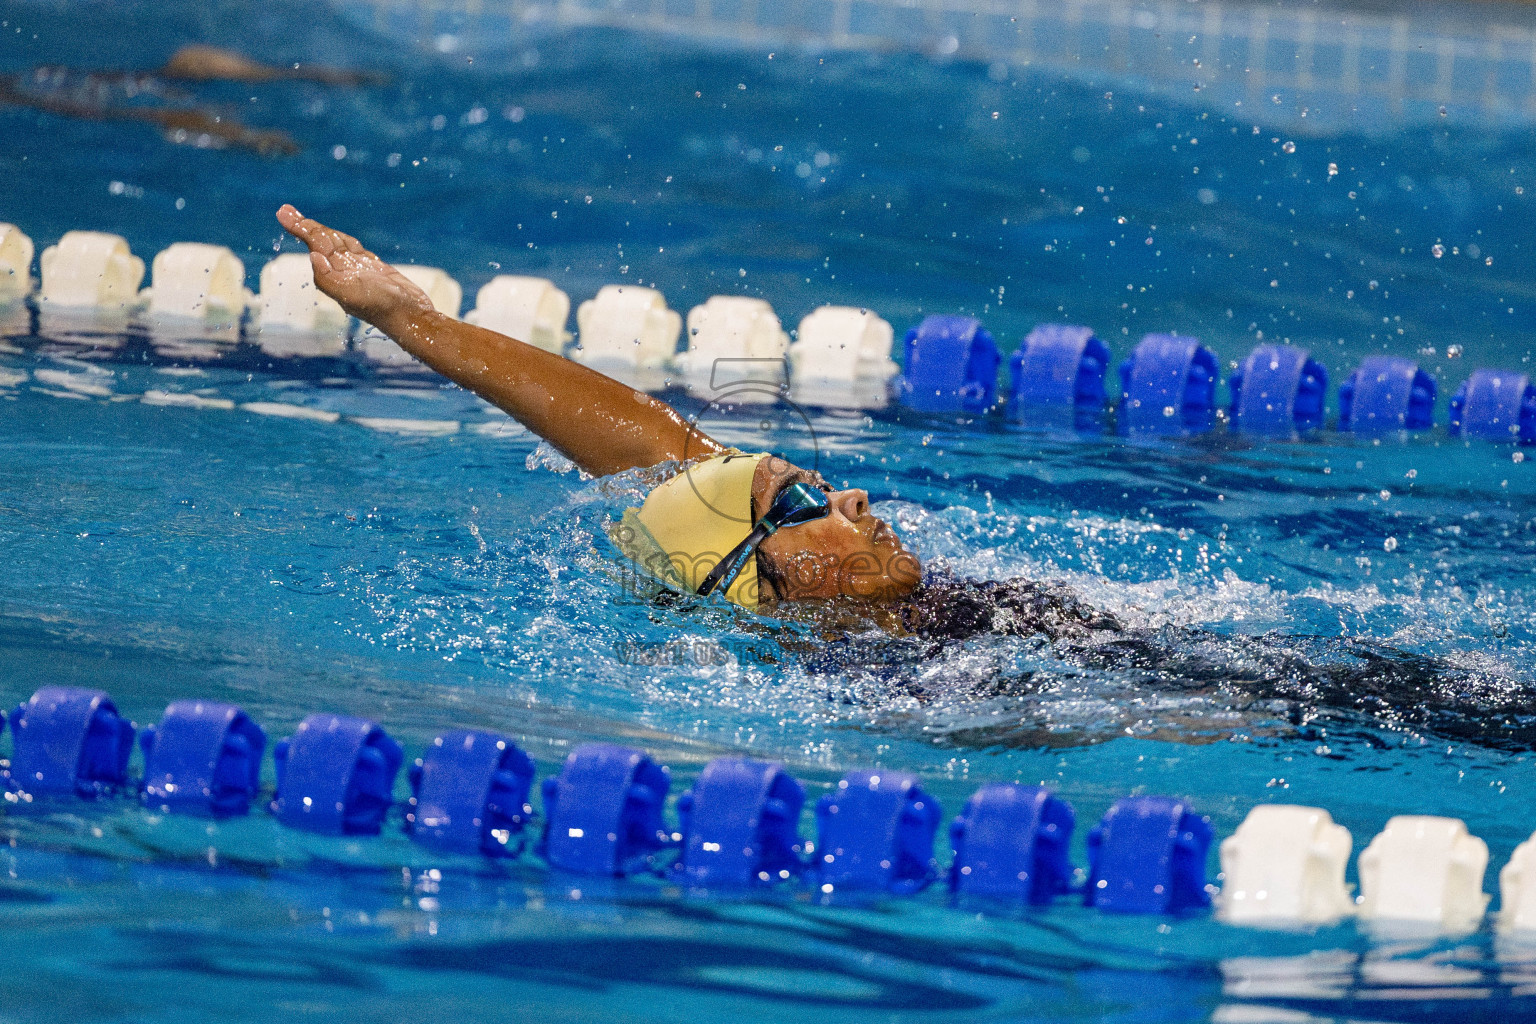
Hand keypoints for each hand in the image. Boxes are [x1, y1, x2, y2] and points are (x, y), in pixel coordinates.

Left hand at [276, 204, 433, 331]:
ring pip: (335, 244)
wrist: (411, 316)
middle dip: (303, 226)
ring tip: (300, 220)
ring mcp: (358, 269)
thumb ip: (328, 278)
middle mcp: (342, 271)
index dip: (300, 228)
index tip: (283, 213)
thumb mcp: (350, 294)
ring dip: (318, 230)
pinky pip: (354, 249)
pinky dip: (342, 240)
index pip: (314, 245)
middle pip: (319, 242)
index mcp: (333, 276)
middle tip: (284, 210)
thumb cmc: (382, 307)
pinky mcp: (374, 269)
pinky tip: (334, 237)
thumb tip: (312, 256)